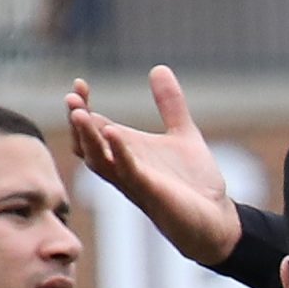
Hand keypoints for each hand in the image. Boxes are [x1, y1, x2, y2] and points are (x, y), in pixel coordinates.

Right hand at [65, 65, 241, 265]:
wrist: (216, 219)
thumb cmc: (194, 184)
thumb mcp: (182, 134)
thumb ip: (170, 105)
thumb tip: (159, 68)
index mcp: (126, 152)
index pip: (93, 127)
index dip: (83, 106)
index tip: (80, 83)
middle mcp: (124, 168)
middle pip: (87, 146)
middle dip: (77, 123)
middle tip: (71, 98)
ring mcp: (135, 182)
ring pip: (99, 162)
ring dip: (88, 138)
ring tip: (78, 113)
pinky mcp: (152, 194)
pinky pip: (129, 173)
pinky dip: (120, 153)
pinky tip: (113, 132)